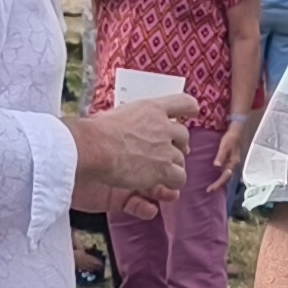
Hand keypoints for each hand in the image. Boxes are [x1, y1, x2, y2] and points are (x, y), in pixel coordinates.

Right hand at [75, 92, 193, 212]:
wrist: (94, 148)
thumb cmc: (95, 132)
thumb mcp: (115, 114)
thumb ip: (128, 118)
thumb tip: (121, 120)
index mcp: (152, 108)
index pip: (182, 103)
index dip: (190, 108)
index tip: (193, 112)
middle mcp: (163, 126)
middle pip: (184, 135)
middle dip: (178, 144)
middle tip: (167, 153)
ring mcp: (165, 148)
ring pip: (181, 160)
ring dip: (172, 166)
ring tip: (158, 173)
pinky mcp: (164, 169)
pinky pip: (179, 178)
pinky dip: (172, 183)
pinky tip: (161, 185)